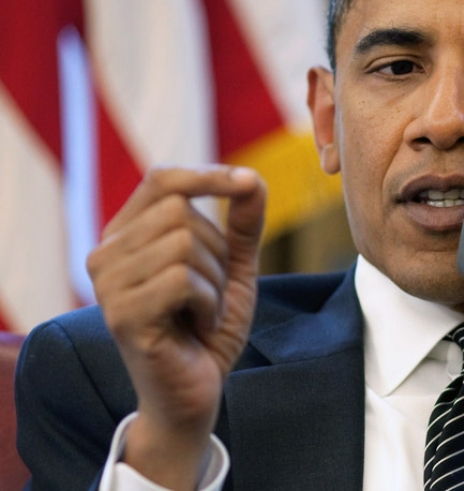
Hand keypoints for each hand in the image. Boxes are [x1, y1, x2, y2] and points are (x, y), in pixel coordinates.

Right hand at [87, 165, 265, 488]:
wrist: (194, 392)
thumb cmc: (208, 327)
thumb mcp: (233, 267)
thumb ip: (242, 223)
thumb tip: (252, 177)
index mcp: (127, 234)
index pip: (162, 180)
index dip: (207, 176)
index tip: (246, 183)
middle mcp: (106, 253)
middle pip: (179, 211)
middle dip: (216, 250)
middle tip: (211, 291)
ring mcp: (107, 284)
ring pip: (183, 243)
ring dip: (214, 281)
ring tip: (203, 312)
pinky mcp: (121, 314)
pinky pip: (182, 280)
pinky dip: (209, 304)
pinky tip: (198, 327)